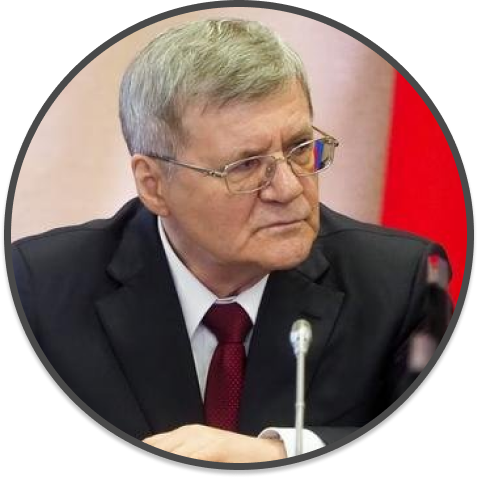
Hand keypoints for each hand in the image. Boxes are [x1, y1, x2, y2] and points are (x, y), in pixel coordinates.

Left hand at [142, 424, 286, 462]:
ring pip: (173, 453)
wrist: (262, 454)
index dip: (145, 449)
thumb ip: (184, 453)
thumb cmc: (230, 458)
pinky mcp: (215, 447)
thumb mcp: (202, 454)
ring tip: (169, 459)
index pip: (152, 444)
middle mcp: (190, 433)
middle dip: (154, 454)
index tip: (140, 450)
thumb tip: (164, 451)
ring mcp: (202, 439)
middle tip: (150, 456)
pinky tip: (184, 463)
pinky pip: (191, 458)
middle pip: (159, 448)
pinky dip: (184, 461)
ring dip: (168, 458)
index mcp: (185, 434)